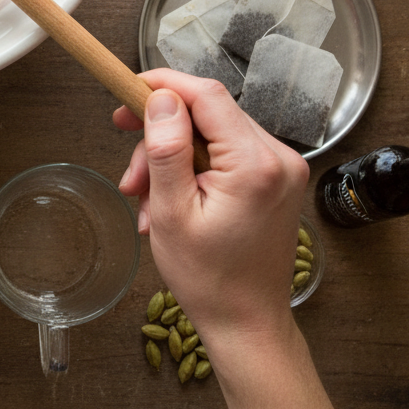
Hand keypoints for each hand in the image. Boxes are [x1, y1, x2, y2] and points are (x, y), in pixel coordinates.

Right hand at [113, 69, 307, 339]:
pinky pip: (224, 155)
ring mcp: (280, 169)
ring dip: (171, 161)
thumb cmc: (210, 279)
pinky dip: (192, 172)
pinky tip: (171, 204)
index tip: (128, 92)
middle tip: (130, 170)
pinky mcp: (274, 180)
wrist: (247, 323)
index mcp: (256, 164)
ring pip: (211, 135)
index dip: (163, 85)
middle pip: (206, 115)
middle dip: (160, 137)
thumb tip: (161, 99)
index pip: (207, 94)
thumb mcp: (173, 213)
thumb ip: (166, 150)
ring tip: (146, 202)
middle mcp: (278, 158)